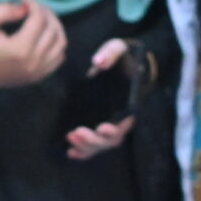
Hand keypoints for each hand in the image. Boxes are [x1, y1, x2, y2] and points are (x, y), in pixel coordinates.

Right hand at [0, 0, 65, 94]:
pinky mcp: (38, 77)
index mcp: (20, 49)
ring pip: (60, 44)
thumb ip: (4, 10)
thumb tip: (25, 8)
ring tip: (42, 19)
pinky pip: (58, 57)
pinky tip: (44, 36)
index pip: (39, 19)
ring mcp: (38, 72)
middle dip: (46, 12)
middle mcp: (34, 62)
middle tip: (33, 6)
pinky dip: (55, 44)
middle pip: (52, 30)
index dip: (34, 4)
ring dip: (54, 27)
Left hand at [64, 38, 136, 160]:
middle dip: (94, 141)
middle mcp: (120, 118)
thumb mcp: (117, 48)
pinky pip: (92, 144)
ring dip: (86, 147)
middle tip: (75, 133)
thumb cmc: (121, 57)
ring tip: (70, 139)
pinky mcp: (97, 125)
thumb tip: (98, 62)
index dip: (114, 130)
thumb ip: (110, 53)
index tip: (102, 127)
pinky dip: (83, 151)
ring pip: (101, 146)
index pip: (124, 124)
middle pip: (110, 140)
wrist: (118, 62)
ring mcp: (109, 124)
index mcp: (129, 104)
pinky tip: (71, 152)